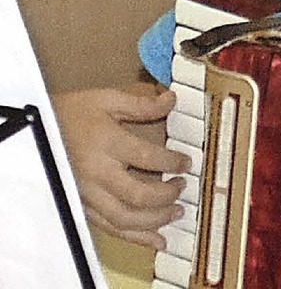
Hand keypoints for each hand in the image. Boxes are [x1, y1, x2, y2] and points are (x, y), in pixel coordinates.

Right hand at [53, 86, 190, 249]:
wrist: (35, 129)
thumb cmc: (72, 112)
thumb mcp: (107, 99)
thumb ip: (142, 104)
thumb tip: (171, 100)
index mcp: (107, 143)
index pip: (148, 158)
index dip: (173, 162)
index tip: (187, 162)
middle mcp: (97, 173)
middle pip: (139, 195)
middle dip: (167, 195)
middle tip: (182, 186)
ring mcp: (88, 193)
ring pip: (125, 219)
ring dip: (156, 220)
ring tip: (176, 212)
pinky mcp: (82, 206)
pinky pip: (110, 228)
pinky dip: (136, 237)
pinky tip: (156, 239)